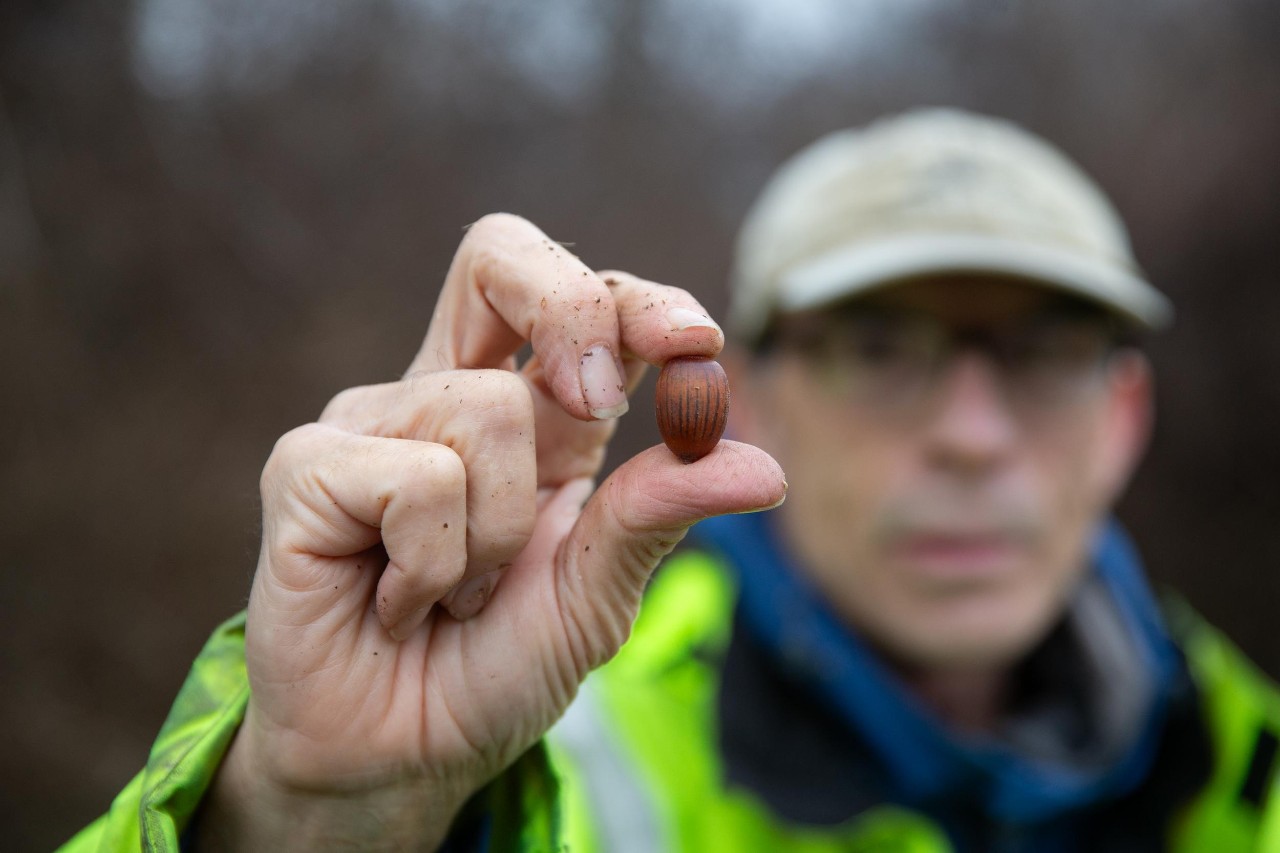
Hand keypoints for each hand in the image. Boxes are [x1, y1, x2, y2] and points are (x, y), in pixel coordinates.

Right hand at [196, 214, 785, 849]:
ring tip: (456, 594)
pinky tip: (399, 603)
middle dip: (568, 305)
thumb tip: (765, 468)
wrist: (398, 760)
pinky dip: (434, 565)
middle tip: (592, 403)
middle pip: (499, 253)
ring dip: (499, 534)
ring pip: (486, 406)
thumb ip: (658, 517)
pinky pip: (415, 478)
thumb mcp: (595, 596)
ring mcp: (372, 422)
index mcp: (535, 416)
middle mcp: (449, 395)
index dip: (641, 300)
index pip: (583, 298)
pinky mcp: (306, 467)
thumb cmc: (491, 670)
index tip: (696, 345)